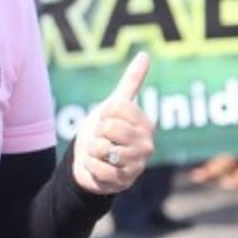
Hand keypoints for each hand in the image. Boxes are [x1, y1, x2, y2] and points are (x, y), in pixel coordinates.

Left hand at [73, 52, 155, 194]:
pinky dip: (91, 166)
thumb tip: (145, 55)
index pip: (115, 108)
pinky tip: (98, 167)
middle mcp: (147, 145)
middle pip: (109, 128)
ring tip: (101, 154)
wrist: (90, 161)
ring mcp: (137, 165)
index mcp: (146, 124)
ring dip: (93, 150)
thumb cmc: (104, 131)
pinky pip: (98, 168)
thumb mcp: (114, 105)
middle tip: (103, 140)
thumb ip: (131, 81)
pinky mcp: (124, 182)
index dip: (104, 113)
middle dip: (98, 133)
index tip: (107, 121)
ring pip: (103, 148)